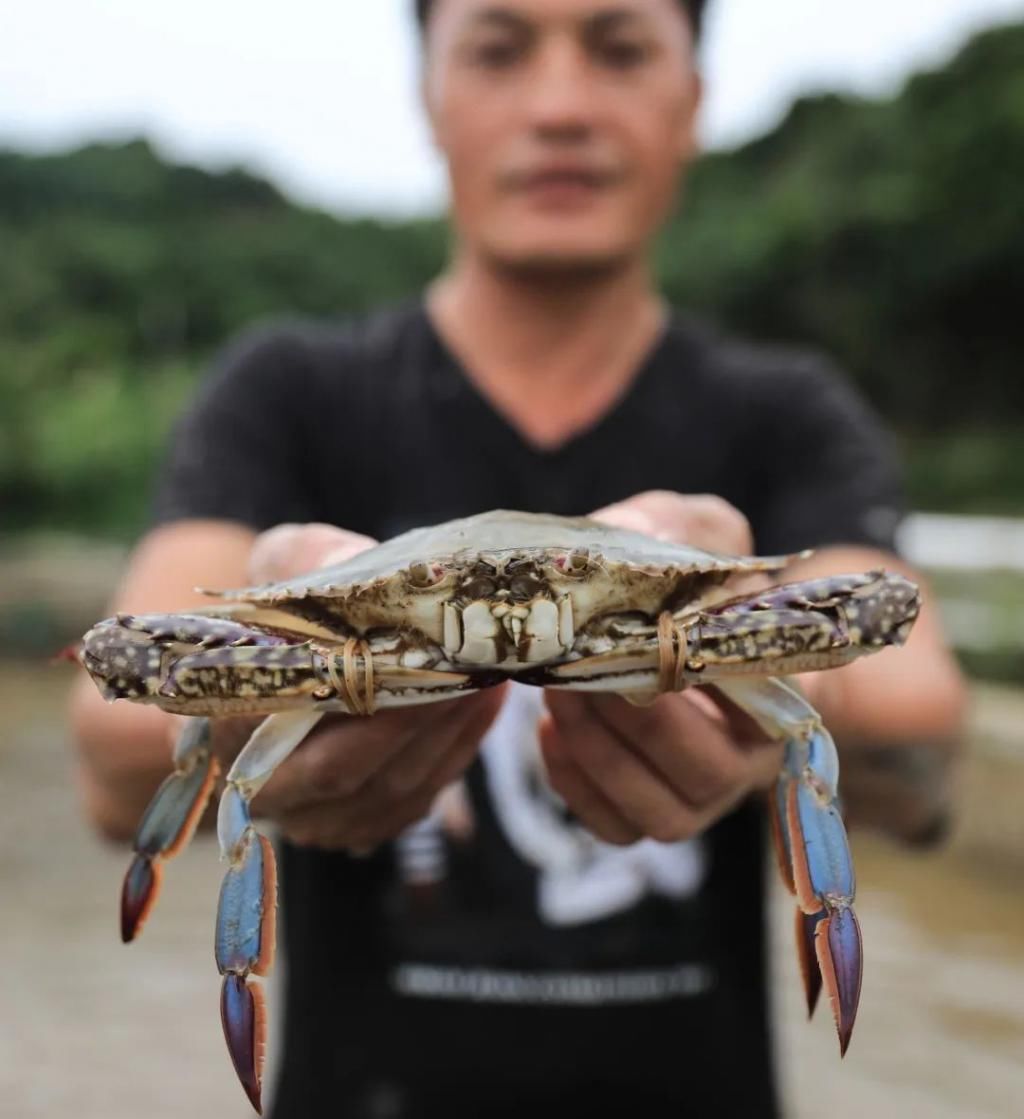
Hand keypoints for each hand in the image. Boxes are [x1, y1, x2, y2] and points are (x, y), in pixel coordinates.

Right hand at [204, 522, 503, 852]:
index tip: (388, 653)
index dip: (334, 690)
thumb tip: (351, 569)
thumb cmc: (290, 606)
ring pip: (389, 789)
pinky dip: (457, 750)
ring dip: (446, 733)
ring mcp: (316, 817)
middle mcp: (264, 786)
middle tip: (462, 667)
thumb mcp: (289, 562)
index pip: (270, 720)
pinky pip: (418, 798)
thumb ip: (311, 563)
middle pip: (341, 768)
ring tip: (486, 677)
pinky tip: (483, 703)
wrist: (300, 650)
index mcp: (223, 721)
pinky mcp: (367, 822)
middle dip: (410, 716)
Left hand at [538, 491, 778, 844]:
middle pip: (709, 773)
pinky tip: (548, 732)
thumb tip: (650, 540)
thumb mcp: (687, 531)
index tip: (657, 641)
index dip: (709, 685)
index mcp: (782, 694)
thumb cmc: (685, 577)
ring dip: (602, 756)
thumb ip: (678, 528)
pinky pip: (615, 827)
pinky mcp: (644, 814)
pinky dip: (576, 786)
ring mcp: (697, 798)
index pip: (768, 711)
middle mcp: (748, 760)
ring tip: (557, 695)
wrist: (651, 616)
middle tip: (587, 671)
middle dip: (643, 726)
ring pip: (662, 814)